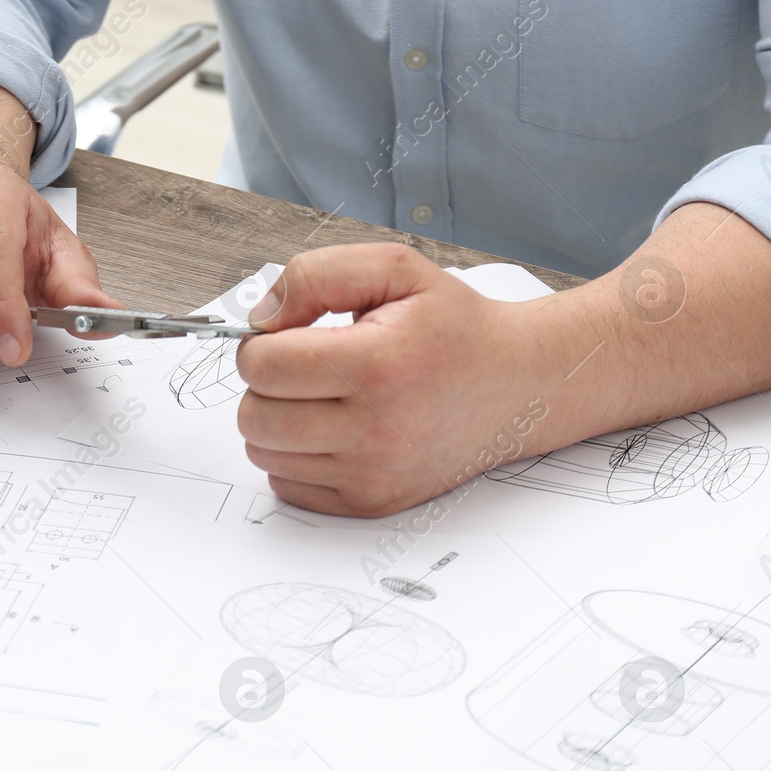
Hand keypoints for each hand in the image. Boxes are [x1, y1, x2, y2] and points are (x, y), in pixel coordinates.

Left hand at [236, 244, 556, 516]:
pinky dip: (293, 455)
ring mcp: (372, 473)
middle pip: (255, 417)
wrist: (515, 385)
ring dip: (275, 421)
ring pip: (264, 453)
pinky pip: (286, 484)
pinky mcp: (369, 501)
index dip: (260, 344)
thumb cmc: (455, 329)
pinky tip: (327, 429)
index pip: (264, 366)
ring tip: (317, 396)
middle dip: (263, 385)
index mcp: (378, 364)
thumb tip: (260, 318)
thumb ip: (316, 276)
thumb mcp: (394, 269)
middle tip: (299, 367)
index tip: (284, 336)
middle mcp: (376, 429)